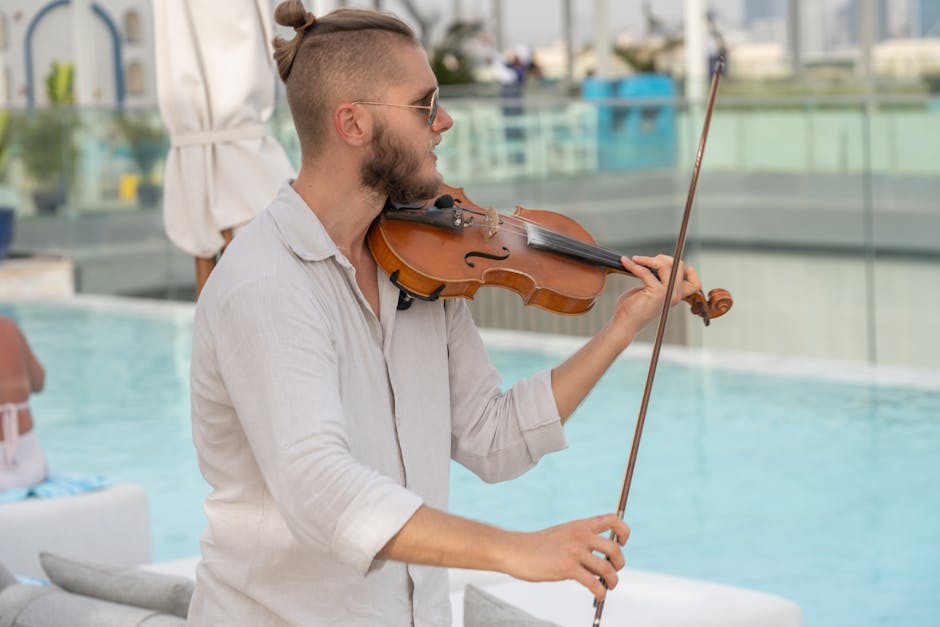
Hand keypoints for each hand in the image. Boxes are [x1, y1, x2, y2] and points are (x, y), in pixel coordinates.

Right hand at [503, 514, 629, 600]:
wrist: (515, 550)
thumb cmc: (537, 546)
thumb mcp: (562, 534)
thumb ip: (580, 540)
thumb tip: (600, 560)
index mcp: (580, 525)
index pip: (612, 520)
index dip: (623, 531)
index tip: (622, 543)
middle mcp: (580, 535)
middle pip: (615, 549)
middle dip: (619, 563)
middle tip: (614, 571)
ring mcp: (574, 551)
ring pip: (608, 568)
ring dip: (613, 581)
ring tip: (608, 587)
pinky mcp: (568, 568)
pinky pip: (594, 583)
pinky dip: (601, 592)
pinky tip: (598, 596)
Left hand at [612, 254, 701, 337]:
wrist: (625, 323)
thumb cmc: (634, 307)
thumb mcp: (651, 290)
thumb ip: (659, 278)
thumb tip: (658, 260)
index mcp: (676, 295)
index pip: (695, 282)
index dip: (686, 270)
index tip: (666, 265)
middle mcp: (675, 295)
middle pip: (679, 266)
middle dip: (663, 258)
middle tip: (646, 260)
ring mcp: (668, 293)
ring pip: (666, 266)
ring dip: (648, 259)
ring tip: (636, 259)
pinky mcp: (656, 292)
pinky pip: (646, 272)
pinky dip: (634, 265)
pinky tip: (626, 262)